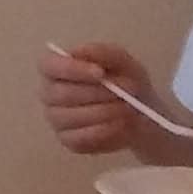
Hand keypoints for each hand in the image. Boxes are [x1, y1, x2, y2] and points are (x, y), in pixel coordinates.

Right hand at [45, 41, 192, 165]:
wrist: (143, 113)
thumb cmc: (126, 82)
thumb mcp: (123, 62)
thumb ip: (102, 53)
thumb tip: (79, 52)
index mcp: (55, 69)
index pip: (49, 66)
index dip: (71, 69)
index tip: (100, 73)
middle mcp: (49, 94)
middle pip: (61, 94)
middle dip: (96, 94)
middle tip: (125, 94)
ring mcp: (57, 120)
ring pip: (70, 118)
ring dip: (103, 114)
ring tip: (129, 110)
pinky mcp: (69, 141)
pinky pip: (80, 139)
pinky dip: (104, 133)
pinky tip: (121, 126)